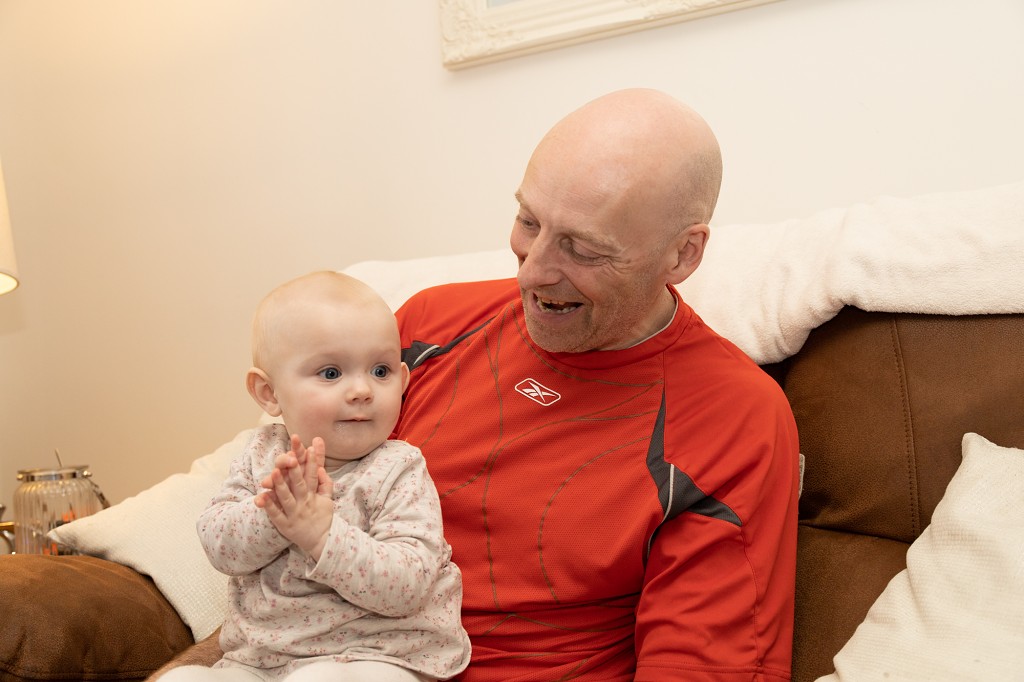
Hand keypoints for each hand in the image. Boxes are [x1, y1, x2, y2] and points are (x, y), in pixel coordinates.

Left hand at [255, 435, 333, 559]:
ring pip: (286, 498)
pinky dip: (268, 506)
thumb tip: (322, 469)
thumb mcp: (328, 500)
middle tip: (290, 456)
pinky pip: (275, 515)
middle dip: (294, 470)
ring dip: (279, 485)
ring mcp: (294, 514)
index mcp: (313, 496)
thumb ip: (326, 484)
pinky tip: (260, 497)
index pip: (313, 476)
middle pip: (298, 484)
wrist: (321, 542)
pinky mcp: (285, 526)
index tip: (310, 448)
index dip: (312, 462)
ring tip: (274, 472)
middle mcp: (304, 504)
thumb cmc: (323, 518)